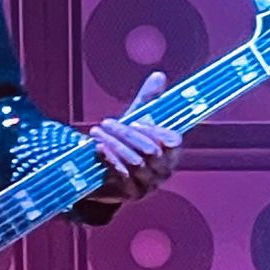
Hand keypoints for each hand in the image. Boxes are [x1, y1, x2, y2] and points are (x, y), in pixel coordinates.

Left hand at [87, 71, 181, 204]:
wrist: (104, 174)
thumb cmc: (125, 144)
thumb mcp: (136, 120)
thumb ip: (148, 100)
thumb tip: (158, 75)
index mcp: (171, 153)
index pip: (173, 141)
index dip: (155, 130)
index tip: (135, 120)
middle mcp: (165, 171)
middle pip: (151, 151)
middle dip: (126, 134)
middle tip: (106, 122)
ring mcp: (150, 185)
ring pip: (136, 162)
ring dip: (114, 145)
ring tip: (97, 132)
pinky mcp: (133, 194)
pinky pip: (124, 176)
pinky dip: (111, 160)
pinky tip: (98, 149)